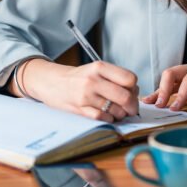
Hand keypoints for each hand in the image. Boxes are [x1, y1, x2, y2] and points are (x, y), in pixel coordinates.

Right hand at [19, 59, 138, 122]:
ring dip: (121, 114)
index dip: (134, 87)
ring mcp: (86, 96)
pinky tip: (108, 115)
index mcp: (100, 67)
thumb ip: (115, 77)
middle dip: (132, 106)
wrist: (52, 82)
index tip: (132, 91)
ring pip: (116, 110)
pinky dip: (110, 119)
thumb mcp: (96, 70)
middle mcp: (93, 80)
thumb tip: (135, 91)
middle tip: (131, 108)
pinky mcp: (80, 109)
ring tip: (118, 111)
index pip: (129, 78)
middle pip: (125, 96)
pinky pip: (103, 118)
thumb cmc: (78, 77)